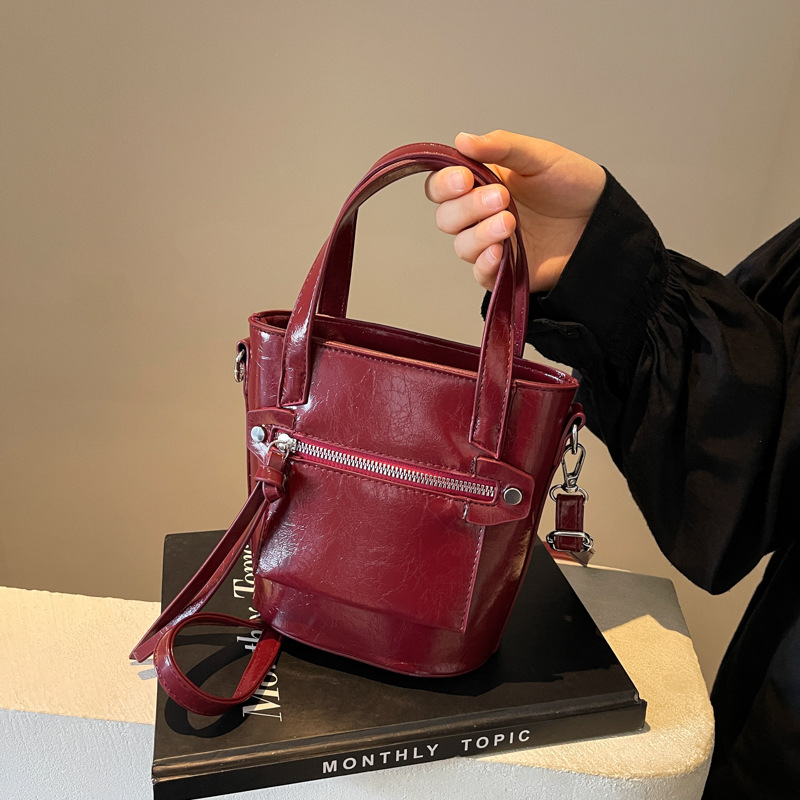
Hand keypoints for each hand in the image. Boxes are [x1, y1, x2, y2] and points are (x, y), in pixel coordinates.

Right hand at [425, 131, 605, 292]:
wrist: (601, 219)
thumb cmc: (572, 184)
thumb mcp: (539, 156)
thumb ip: (500, 147)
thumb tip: (462, 140)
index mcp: (481, 183)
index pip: (441, 187)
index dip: (444, 184)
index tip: (465, 179)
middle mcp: (480, 215)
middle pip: (446, 218)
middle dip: (468, 208)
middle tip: (502, 198)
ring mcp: (492, 243)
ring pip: (462, 245)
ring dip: (480, 233)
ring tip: (510, 222)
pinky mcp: (505, 271)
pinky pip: (480, 272)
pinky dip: (486, 262)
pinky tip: (502, 250)